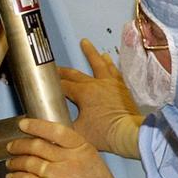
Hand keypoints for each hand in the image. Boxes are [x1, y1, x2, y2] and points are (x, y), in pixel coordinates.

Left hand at [5, 118, 125, 177]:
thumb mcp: (94, 163)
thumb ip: (74, 152)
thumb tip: (52, 145)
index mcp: (83, 149)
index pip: (55, 130)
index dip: (36, 125)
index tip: (24, 124)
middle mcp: (70, 159)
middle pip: (37, 145)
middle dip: (19, 145)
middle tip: (12, 146)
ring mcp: (58, 176)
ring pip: (28, 162)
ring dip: (15, 162)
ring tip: (11, 163)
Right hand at [58, 39, 143, 158]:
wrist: (130, 134)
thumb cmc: (105, 133)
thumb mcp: (78, 131)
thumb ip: (64, 124)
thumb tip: (54, 122)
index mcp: (83, 93)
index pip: (63, 86)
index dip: (54, 85)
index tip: (47, 84)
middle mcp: (96, 84)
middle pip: (76, 74)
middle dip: (64, 71)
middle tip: (57, 67)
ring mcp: (110, 84)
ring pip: (98, 64)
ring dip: (91, 53)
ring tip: (86, 43)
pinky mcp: (122, 88)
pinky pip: (114, 71)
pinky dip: (110, 64)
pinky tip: (108, 59)